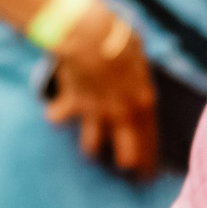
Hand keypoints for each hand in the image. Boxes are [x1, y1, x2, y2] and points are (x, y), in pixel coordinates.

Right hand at [45, 0, 156, 177]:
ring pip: (91, 146)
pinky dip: (56, 115)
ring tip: (90, 147)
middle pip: (126, 153)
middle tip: (126, 166)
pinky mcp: (71, 104)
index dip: (150, 158)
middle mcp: (120, 113)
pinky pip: (59, 118)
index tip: (148, 172)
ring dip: (90, 146)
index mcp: (141, 100)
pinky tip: (56, 112)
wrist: (87, 36)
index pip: (150, 137)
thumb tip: (134, 66)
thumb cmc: (115, 35)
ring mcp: (95, 112)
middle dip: (127, 161)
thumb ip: (136, 67)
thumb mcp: (135, 49)